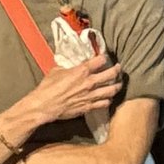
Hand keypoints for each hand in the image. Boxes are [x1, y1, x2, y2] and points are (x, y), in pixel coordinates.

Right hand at [4, 56, 125, 139]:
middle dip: (117, 70)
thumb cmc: (48, 88)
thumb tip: (71, 64)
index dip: (104, 57)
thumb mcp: (57, 70)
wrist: (45, 106)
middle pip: (111, 74)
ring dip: (117, 86)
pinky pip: (104, 103)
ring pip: (112, 90)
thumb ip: (68, 66)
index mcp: (82, 71)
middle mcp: (90, 82)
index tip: (104, 57)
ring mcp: (91, 96)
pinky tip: (108, 98)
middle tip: (118, 68)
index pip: (101, 60)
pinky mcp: (89, 106)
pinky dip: (108, 100)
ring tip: (118, 83)